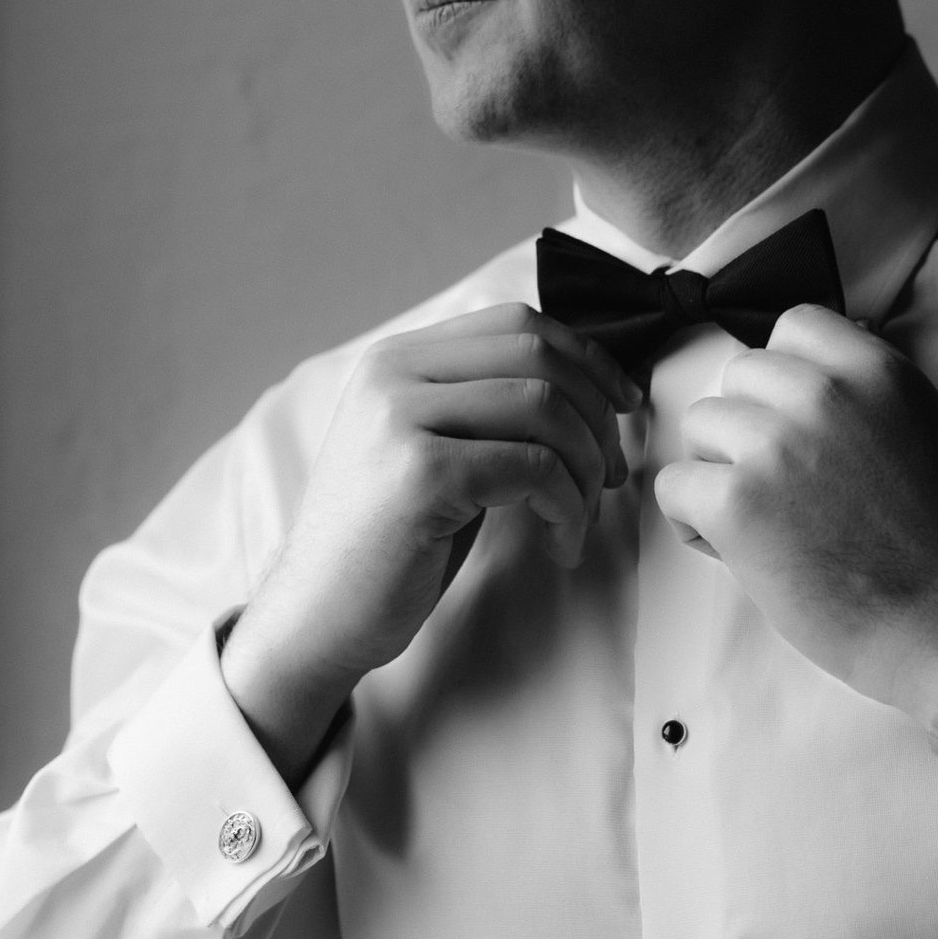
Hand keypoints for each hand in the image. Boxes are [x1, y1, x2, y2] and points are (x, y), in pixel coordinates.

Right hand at [222, 304, 639, 782]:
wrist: (317, 615)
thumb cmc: (388, 541)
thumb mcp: (428, 447)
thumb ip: (481, 404)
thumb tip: (587, 387)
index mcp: (396, 358)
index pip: (517, 322)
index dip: (587, 358)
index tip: (620, 405)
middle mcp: (393, 373)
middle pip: (538, 356)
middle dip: (596, 413)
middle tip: (610, 472)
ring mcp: (402, 419)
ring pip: (545, 407)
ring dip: (585, 467)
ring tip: (579, 517)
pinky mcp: (422, 474)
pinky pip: (534, 467)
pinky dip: (568, 507)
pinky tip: (560, 544)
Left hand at [654, 306, 937, 722]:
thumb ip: (893, 396)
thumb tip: (852, 376)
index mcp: (874, 370)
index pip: (794, 328)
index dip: (788, 373)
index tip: (798, 414)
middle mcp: (820, 394)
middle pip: (740, 374)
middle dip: (751, 422)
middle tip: (779, 478)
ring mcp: (773, 445)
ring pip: (700, 425)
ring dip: (719, 467)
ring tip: (757, 517)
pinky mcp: (736, 504)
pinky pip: (673, 485)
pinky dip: (692, 519)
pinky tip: (732, 548)